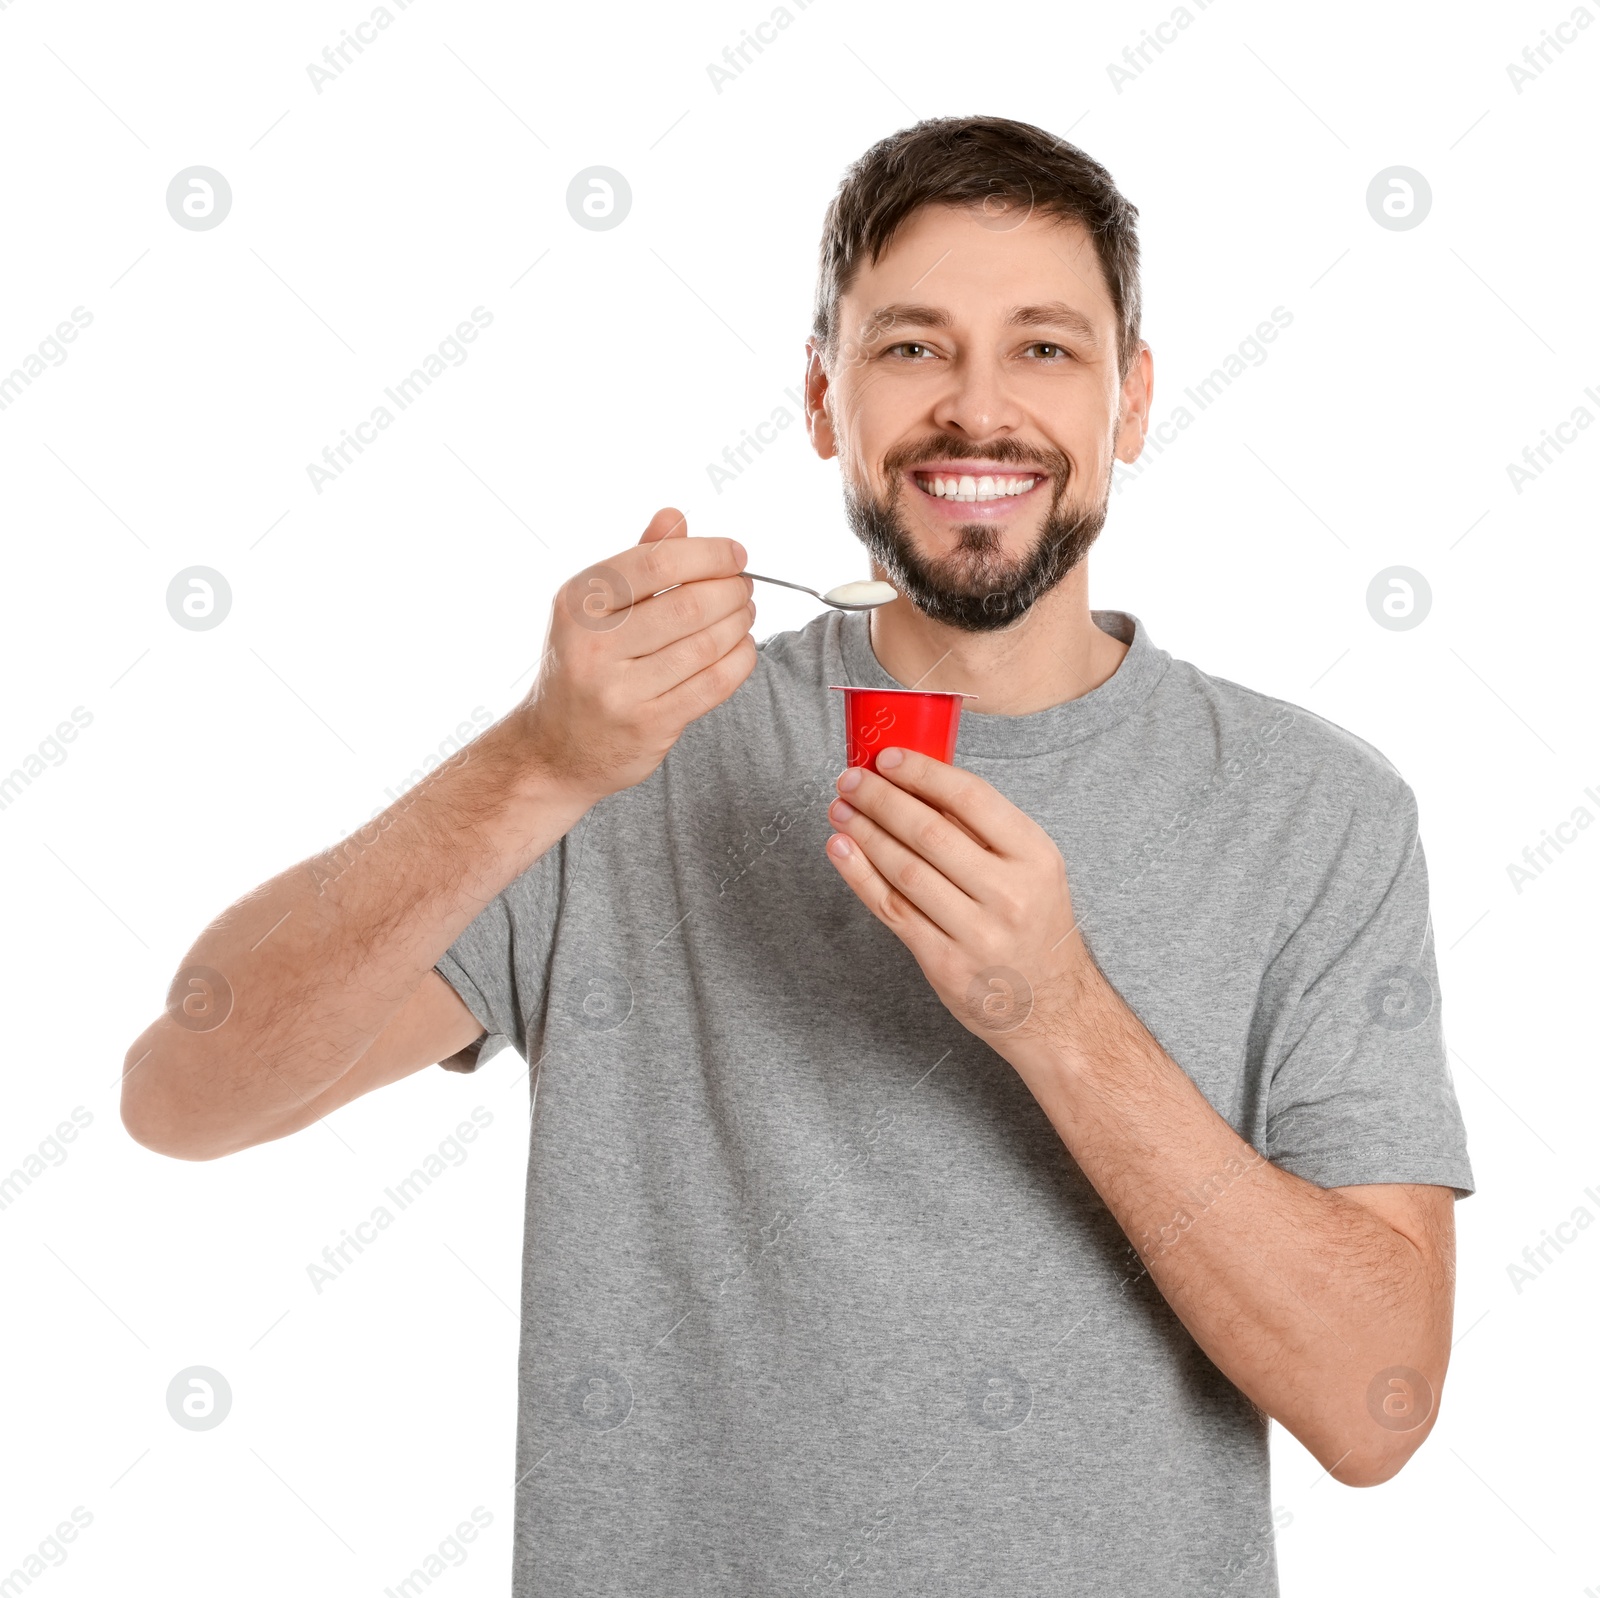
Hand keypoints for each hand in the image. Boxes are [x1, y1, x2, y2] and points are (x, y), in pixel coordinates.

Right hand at [516, 508, 756, 805]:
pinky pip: (714, 684)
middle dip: (732, 591)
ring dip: (739, 624)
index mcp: (579, 603)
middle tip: (744, 588)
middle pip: (689, 604)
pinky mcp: (649, 725)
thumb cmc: (580, 667)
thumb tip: (675, 516)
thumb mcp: (592, 610)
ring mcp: (620, 690)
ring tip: (744, 614)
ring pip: (707, 644)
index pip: (658, 563)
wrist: (552, 750)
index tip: (736, 555)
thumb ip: (636, 562)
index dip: (709, 554)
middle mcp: (594, 645)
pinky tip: (741, 647)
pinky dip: (740, 659)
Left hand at [823, 746, 1092, 1050]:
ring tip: (840, 809)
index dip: (922, 773)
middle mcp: (1009, 894)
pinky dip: (860, 875)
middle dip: (881, 799)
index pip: (971, 798)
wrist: (1052, 1008)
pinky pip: (891, 909)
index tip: (887, 757)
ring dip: (864, 833)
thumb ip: (983, 831)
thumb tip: (916, 781)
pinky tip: (841, 850)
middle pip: (929, 832)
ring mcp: (976, 932)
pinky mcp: (944, 962)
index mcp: (1035, 857)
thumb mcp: (1033, 870)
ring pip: (904, 870)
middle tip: (851, 779)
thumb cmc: (1035, 926)